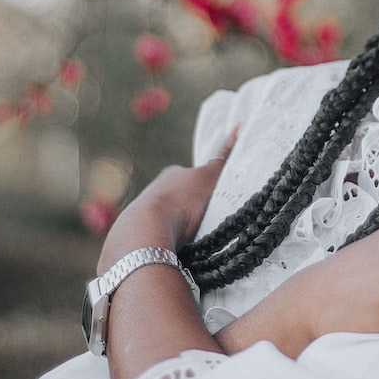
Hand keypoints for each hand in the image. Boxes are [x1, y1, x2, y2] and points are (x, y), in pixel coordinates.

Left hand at [98, 134, 236, 275]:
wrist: (147, 230)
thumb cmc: (181, 201)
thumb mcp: (208, 177)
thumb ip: (223, 158)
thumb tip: (240, 127)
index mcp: (170, 175)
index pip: (191, 177)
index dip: (204, 187)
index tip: (214, 201)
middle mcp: (154, 190)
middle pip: (180, 198)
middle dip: (191, 208)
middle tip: (208, 222)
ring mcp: (143, 213)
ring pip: (168, 218)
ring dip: (179, 227)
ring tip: (194, 240)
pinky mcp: (138, 235)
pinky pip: (159, 236)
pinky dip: (168, 241)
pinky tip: (178, 251)